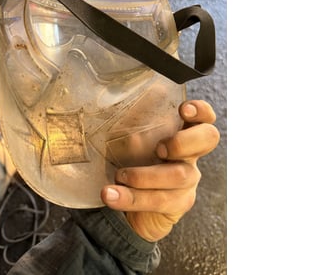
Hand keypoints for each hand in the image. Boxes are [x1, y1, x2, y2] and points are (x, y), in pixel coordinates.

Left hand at [100, 100, 219, 241]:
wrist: (129, 210)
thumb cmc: (130, 164)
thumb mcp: (129, 141)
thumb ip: (129, 126)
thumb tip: (110, 106)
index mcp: (181, 132)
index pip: (203, 116)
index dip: (200, 110)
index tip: (183, 110)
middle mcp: (190, 154)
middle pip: (208, 138)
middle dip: (183, 140)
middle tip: (158, 148)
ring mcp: (188, 179)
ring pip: (178, 174)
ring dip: (144, 175)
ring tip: (119, 175)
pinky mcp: (178, 203)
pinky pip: (159, 199)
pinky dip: (131, 197)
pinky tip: (112, 194)